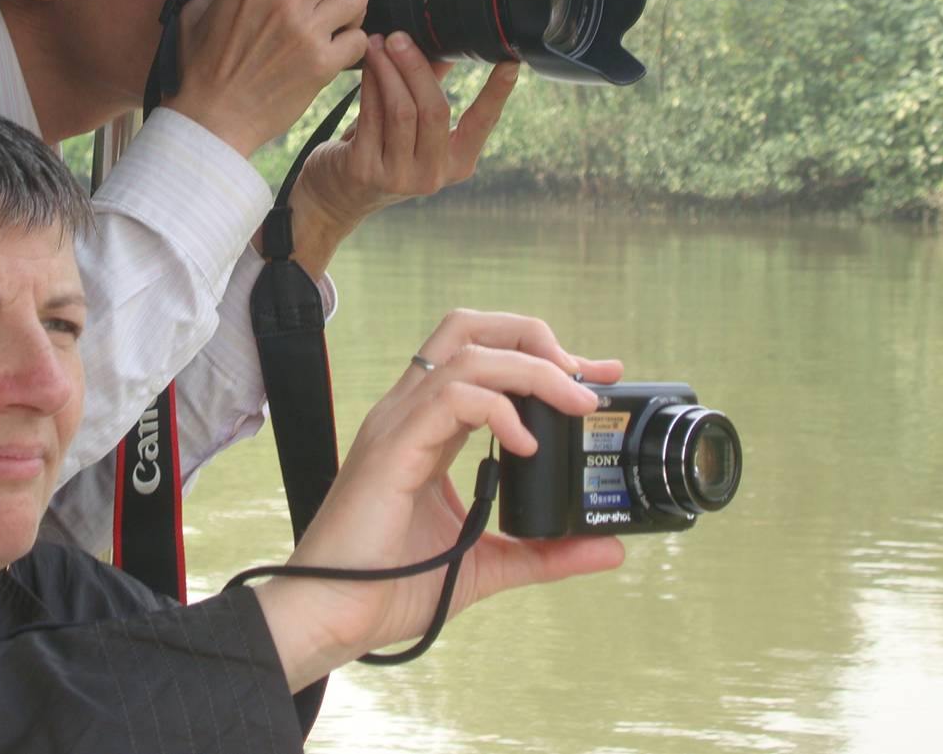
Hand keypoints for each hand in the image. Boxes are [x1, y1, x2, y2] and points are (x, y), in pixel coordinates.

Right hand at [163, 0, 368, 157]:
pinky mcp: (322, 66)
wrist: (213, 119)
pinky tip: (337, 46)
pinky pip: (360, 39)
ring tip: (338, 16)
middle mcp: (284, 0)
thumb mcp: (197, 12)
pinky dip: (354, 42)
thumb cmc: (202, 69)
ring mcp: (306, 33)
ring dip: (352, 5)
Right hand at [253, 310, 624, 691]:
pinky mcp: (393, 447)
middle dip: (535, 336)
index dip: (542, 356)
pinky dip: (499, 408)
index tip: (597, 379)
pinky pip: (450, 396)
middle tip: (586, 375)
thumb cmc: (390, 585)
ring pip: (468, 352)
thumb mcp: (488, 563)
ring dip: (533, 369)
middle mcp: (410, 411)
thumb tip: (609, 548)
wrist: (333, 614)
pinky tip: (527, 445)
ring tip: (575, 404)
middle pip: (469, 328)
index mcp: (427, 426)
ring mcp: (398, 423)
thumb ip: (545, 552)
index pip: (484, 358)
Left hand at [286, 33, 520, 277]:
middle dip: (416, 67)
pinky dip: (371, 83)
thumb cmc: (380, 150)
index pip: (483, 123)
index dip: (497, 93)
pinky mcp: (365, 170)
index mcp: (456, 163)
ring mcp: (399, 177)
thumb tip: (447, 43)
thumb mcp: (412, 126)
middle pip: (434, 110)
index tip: (510, 61)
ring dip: (389, 70)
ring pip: (402, 111)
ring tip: (379, 43)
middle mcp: (433, 175)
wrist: (336, 196)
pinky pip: (371, 115)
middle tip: (400, 36)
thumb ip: (429, 88)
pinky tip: (368, 62)